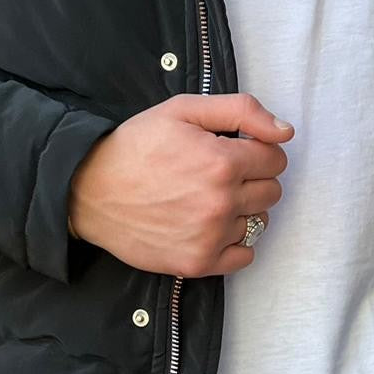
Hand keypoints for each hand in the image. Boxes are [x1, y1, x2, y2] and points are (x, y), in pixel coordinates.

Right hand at [67, 92, 293, 276]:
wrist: (88, 190)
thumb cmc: (136, 146)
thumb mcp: (183, 110)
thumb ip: (241, 111)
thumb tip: (285, 132)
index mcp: (222, 162)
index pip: (276, 159)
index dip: (258, 151)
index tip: (235, 151)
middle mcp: (221, 203)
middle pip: (271, 192)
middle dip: (252, 179)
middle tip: (218, 174)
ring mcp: (210, 236)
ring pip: (258, 223)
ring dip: (241, 210)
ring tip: (206, 199)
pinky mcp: (197, 263)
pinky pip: (244, 256)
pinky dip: (233, 242)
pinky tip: (209, 226)